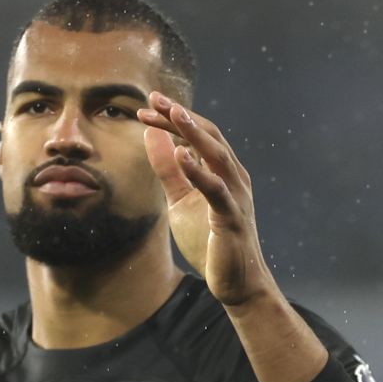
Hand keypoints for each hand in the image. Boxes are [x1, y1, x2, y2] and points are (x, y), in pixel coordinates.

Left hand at [137, 92, 278, 308]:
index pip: (197, 135)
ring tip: (172, 113)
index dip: (172, 119)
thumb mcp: (181, 201)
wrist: (236, 283)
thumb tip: (154, 139)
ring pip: (216, 154)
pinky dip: (198, 170)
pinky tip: (180, 155)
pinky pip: (215, 188)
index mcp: (223, 171)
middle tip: (154, 98)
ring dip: (193, 132)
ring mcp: (236, 195)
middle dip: (180, 116)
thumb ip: (170, 171)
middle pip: (208, 135)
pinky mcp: (232, 216)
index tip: (146, 106)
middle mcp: (234, 176)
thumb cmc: (210, 241)